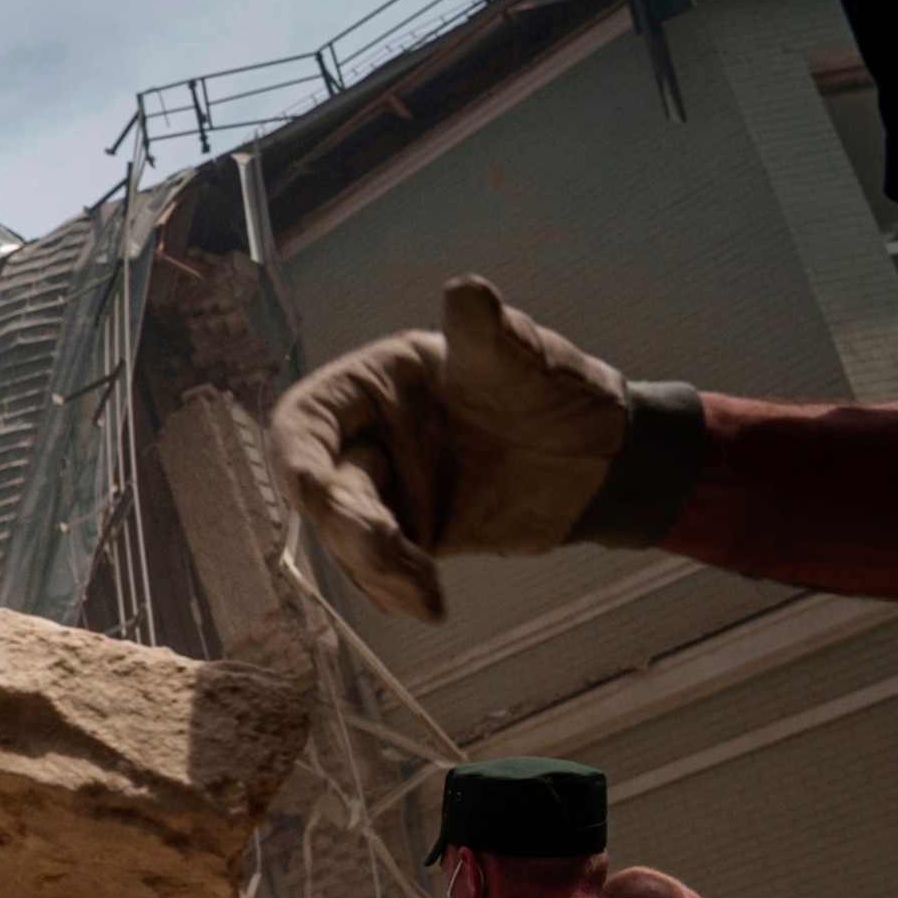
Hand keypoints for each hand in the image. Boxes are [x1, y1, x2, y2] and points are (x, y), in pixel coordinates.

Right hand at [269, 276, 699, 621]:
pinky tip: (430, 606)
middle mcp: (364, 440)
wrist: (600, 462)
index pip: (304, 422)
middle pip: (322, 492)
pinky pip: (377, 572)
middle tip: (405, 562)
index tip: (315, 492)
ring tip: (429, 598)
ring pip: (344, 542)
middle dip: (354, 532)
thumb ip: (485, 334)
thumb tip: (466, 290)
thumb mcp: (522, 361)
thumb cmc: (555, 393)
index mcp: (372, 387)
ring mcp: (382, 492)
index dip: (297, 458)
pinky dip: (394, 593)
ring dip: (377, 573)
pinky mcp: (405, 537)